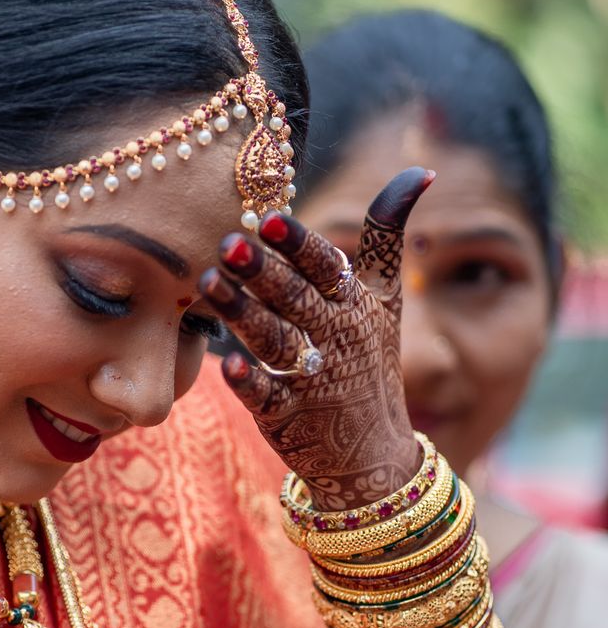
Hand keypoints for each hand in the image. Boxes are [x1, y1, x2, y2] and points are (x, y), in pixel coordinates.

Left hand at [200, 167, 433, 508]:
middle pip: (296, 300)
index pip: (329, 267)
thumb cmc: (370, 363)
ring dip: (244, 313)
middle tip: (228, 242)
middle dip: (263, 271)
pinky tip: (227, 364)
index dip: (300, 244)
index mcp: (355, 305)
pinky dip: (249, 382)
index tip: (270, 217)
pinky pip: (266, 397)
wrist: (372, 455)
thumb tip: (419, 172)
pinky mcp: (287, 418)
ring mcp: (312, 381)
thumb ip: (387, 237)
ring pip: (275, 341)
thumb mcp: (387, 301)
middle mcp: (336, 339)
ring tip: (208, 282)